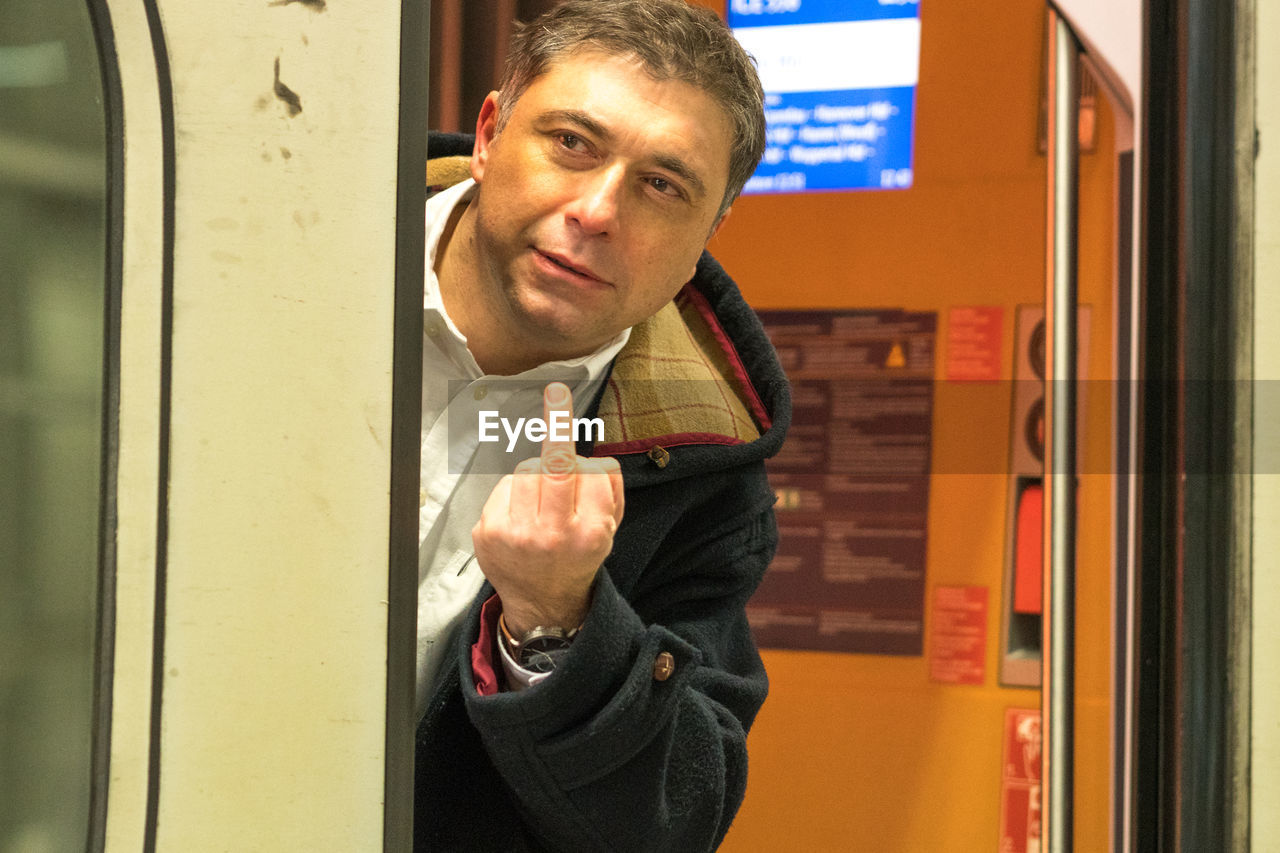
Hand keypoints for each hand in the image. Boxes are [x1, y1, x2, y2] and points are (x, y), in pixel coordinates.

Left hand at [471, 382, 623, 636]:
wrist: (544, 603)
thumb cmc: (578, 557)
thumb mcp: (610, 531)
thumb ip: (609, 492)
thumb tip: (592, 455)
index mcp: (590, 533)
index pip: (593, 473)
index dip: (591, 463)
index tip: (574, 411)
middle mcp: (554, 535)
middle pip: (556, 466)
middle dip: (557, 426)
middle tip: (557, 392)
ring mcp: (517, 535)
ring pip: (528, 471)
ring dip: (538, 474)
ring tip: (543, 500)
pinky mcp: (489, 533)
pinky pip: (505, 487)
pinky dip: (515, 492)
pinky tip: (521, 513)